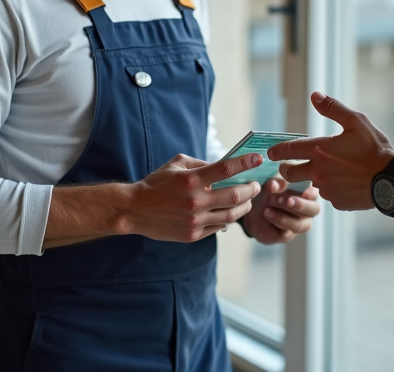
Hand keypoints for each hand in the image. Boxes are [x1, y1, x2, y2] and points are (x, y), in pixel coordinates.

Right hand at [125, 153, 263, 242]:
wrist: (135, 210)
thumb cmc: (157, 184)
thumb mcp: (177, 165)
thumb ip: (201, 163)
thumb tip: (226, 165)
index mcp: (191, 179)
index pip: (226, 169)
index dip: (245, 163)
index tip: (258, 159)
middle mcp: (195, 201)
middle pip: (235, 195)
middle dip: (251, 189)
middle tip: (256, 185)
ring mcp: (195, 220)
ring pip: (231, 215)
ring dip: (245, 206)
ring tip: (247, 200)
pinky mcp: (193, 235)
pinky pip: (219, 227)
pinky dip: (227, 219)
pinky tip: (229, 212)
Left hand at [239, 176, 321, 243]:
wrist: (252, 208)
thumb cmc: (268, 191)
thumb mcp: (270, 183)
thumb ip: (274, 183)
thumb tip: (274, 185)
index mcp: (307, 193)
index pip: (315, 194)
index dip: (310, 193)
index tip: (303, 191)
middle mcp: (307, 209)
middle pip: (313, 210)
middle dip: (300, 205)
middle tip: (285, 200)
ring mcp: (298, 224)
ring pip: (300, 224)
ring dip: (284, 216)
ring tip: (268, 208)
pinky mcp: (287, 235)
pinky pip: (287, 233)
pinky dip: (276, 222)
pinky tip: (267, 214)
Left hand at [267, 91, 393, 210]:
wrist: (391, 180)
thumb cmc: (375, 149)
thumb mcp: (356, 122)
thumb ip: (333, 108)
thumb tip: (315, 96)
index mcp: (319, 150)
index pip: (288, 150)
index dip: (276, 150)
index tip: (271, 152)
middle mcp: (318, 171)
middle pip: (289, 173)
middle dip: (286, 169)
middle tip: (289, 166)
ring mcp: (326, 189)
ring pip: (312, 184)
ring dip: (315, 178)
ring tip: (334, 171)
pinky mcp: (337, 202)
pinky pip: (329, 195)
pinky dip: (333, 189)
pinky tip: (347, 182)